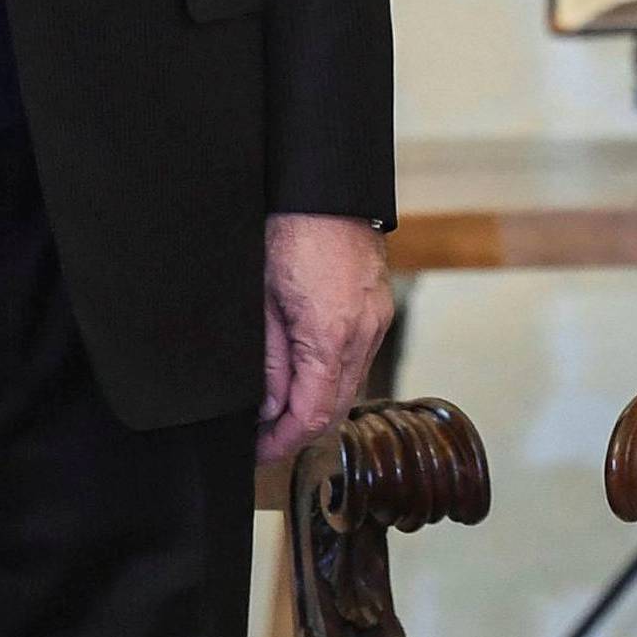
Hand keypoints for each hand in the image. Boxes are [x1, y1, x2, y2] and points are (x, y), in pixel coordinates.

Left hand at [257, 213, 393, 465]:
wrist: (326, 187)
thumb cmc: (288, 232)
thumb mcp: (262, 302)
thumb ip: (270, 363)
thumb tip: (269, 409)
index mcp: (333, 334)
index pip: (313, 415)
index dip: (282, 441)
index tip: (257, 450)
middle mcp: (365, 332)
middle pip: (337, 407)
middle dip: (298, 428)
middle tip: (262, 433)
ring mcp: (378, 318)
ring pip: (350, 384)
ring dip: (317, 401)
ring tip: (278, 401)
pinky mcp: (379, 305)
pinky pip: (358, 356)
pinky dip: (333, 373)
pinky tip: (305, 367)